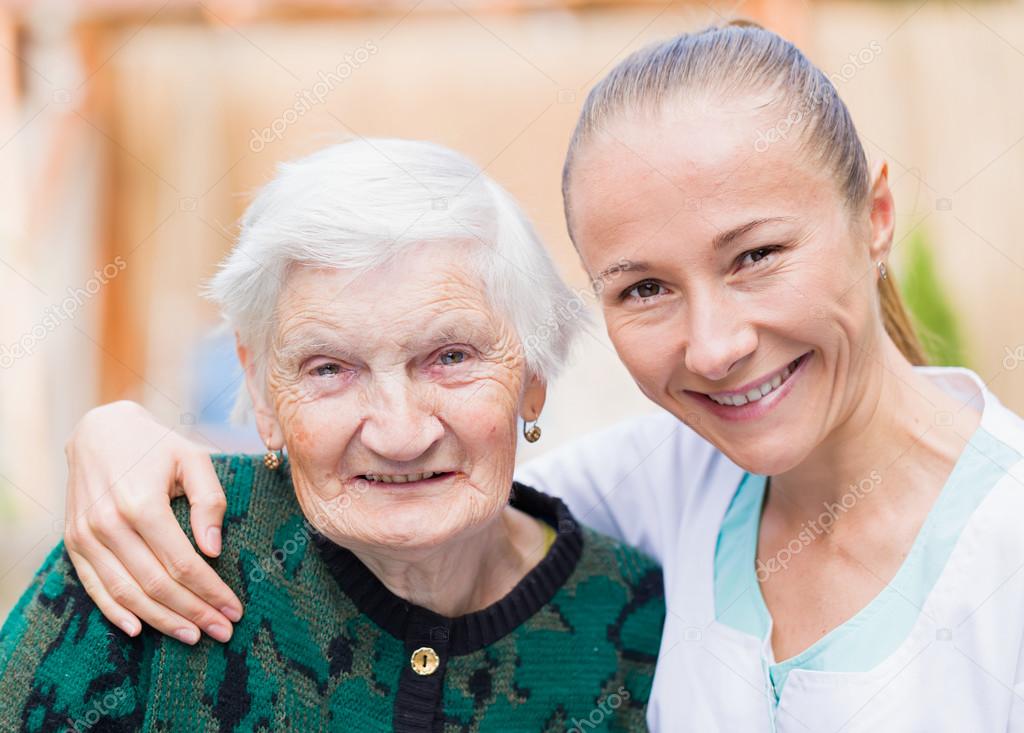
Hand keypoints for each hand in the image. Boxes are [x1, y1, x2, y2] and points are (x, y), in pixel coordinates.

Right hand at [63, 401, 243, 643]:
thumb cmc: (156, 445)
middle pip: (155, 584)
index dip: (210, 591)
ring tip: (193, 635)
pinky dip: (115, 613)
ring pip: (126, 593)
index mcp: (142, 502)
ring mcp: (86, 535)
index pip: (182, 563)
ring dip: (161, 620)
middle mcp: (109, 523)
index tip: (235, 610)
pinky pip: (94, 587)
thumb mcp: (193, 459)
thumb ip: (210, 501)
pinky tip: (140, 630)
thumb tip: (213, 550)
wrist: (98, 431)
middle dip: (193, 612)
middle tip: (222, 631)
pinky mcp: (73, 542)